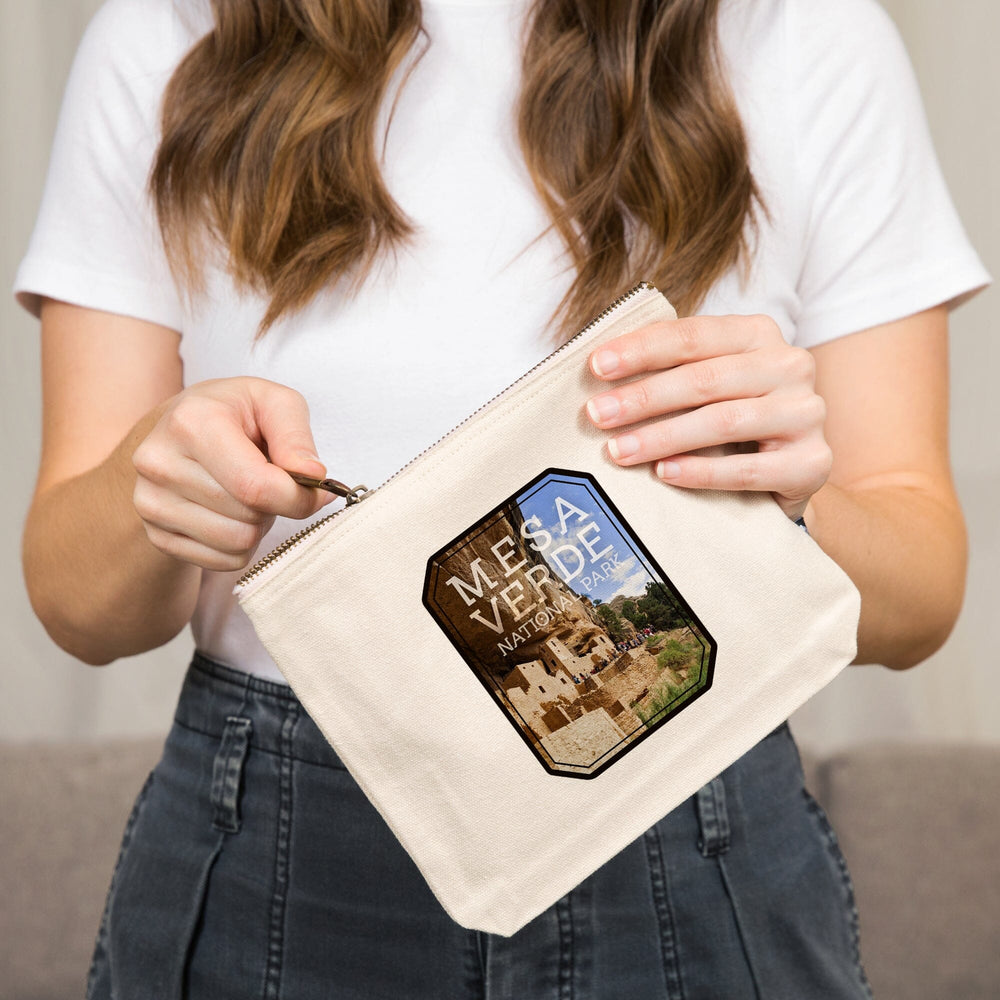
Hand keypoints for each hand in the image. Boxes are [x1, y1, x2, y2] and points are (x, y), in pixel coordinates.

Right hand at [131, 377, 333, 570]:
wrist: (178, 431)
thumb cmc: (234, 414)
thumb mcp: (274, 403)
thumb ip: (297, 437)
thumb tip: (313, 476)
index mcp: (191, 422)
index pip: (256, 486)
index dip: (298, 497)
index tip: (316, 490)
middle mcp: (160, 463)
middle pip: (248, 516)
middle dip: (274, 505)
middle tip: (267, 479)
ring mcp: (151, 502)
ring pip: (237, 543)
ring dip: (257, 525)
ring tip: (247, 494)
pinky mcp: (155, 534)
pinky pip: (222, 561)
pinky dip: (240, 544)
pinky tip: (230, 512)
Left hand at [585, 314, 831, 518]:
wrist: (789, 472)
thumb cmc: (731, 422)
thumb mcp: (705, 385)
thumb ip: (667, 370)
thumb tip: (597, 371)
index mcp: (758, 334)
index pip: (692, 336)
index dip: (641, 349)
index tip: (595, 367)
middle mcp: (790, 365)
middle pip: (705, 378)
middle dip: (644, 397)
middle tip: (597, 416)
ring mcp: (806, 413)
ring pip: (724, 421)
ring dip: (663, 436)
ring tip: (619, 450)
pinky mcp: (812, 462)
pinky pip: (748, 469)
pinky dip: (701, 472)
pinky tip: (664, 474)